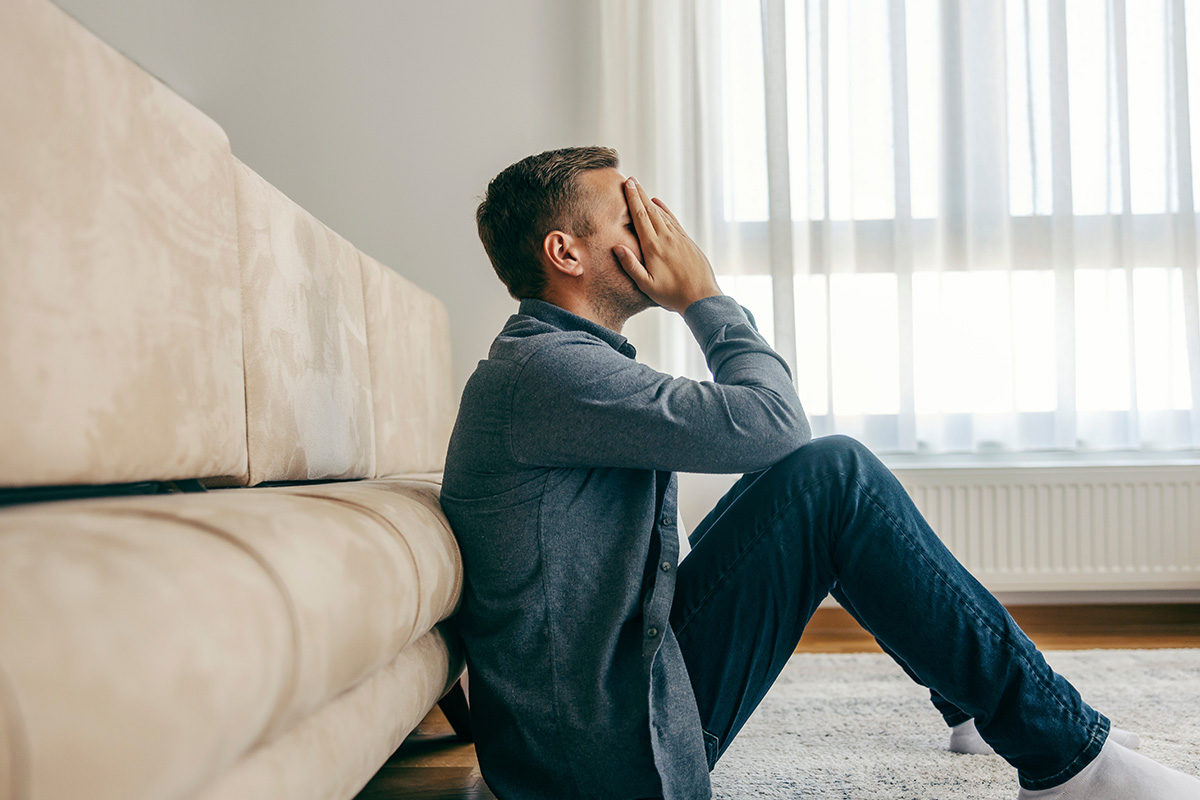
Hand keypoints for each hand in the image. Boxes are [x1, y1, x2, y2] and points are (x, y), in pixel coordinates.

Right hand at [612, 177, 721, 314]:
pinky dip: (664, 210)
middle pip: (650, 210)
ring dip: (650, 200)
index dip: (633, 199)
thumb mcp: (647, 285)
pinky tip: (659, 204)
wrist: (701, 296)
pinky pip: (673, 220)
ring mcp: (678, 238)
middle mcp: (666, 238)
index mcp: (653, 247)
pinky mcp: (687, 241)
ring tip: (641, 190)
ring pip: (661, 213)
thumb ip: (631, 266)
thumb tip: (617, 248)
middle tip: (631, 180)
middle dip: (639, 194)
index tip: (627, 184)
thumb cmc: (672, 295)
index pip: (641, 216)